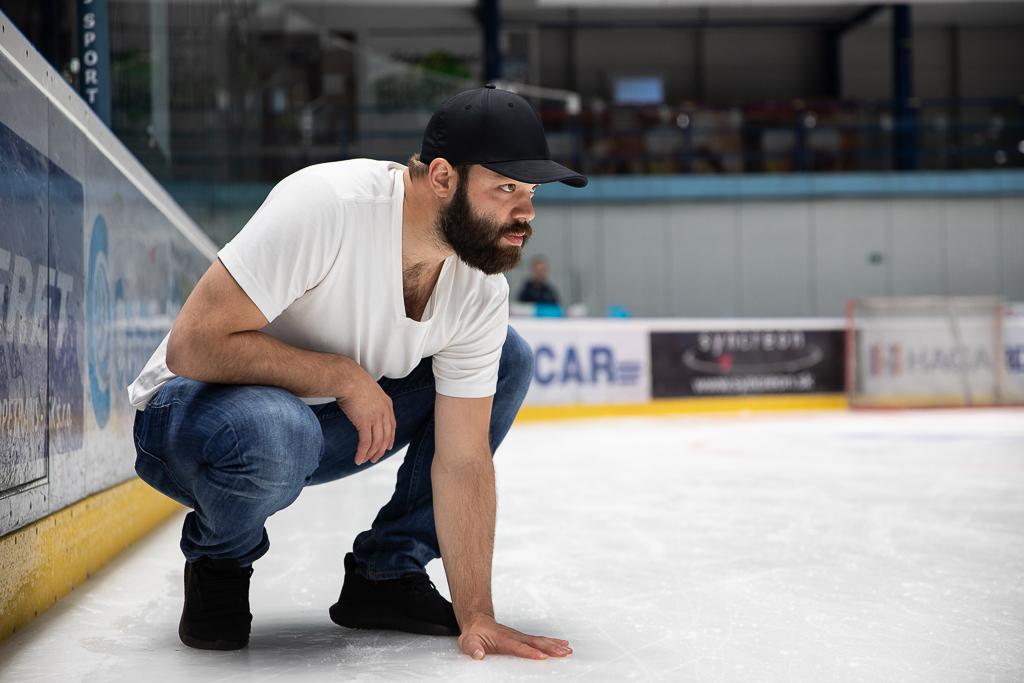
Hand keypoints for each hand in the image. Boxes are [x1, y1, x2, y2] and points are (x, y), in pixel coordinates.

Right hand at [335, 359, 395, 464]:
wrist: (347, 378)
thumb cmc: (353, 381)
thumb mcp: (368, 390)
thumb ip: (369, 400)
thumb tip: (362, 405)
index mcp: (386, 404)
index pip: (392, 425)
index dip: (390, 438)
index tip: (388, 446)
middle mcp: (384, 412)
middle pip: (386, 437)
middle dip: (380, 450)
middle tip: (375, 458)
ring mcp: (376, 418)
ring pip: (377, 442)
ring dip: (371, 454)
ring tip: (365, 460)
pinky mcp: (365, 422)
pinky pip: (366, 443)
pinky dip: (362, 453)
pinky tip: (358, 459)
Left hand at [458, 614, 572, 660]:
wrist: (477, 621)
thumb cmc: (474, 633)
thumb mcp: (468, 642)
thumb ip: (473, 649)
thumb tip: (478, 655)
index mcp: (503, 639)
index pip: (518, 647)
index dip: (530, 652)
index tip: (542, 656)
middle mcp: (515, 636)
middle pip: (535, 643)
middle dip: (550, 648)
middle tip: (564, 653)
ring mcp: (520, 636)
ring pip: (540, 641)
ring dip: (554, 645)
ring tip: (568, 650)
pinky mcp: (523, 638)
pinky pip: (539, 640)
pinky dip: (552, 642)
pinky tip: (562, 644)